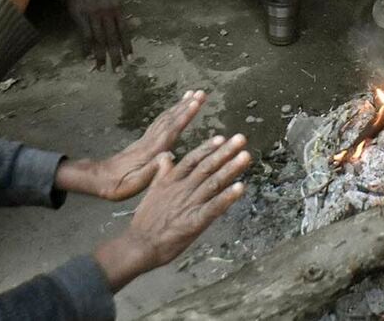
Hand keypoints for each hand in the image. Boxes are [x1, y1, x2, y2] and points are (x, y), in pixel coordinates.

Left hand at [57, 91, 206, 199]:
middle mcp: (149, 141)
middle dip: (186, 105)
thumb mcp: (134, 184)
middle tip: (201, 92)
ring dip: (179, 106)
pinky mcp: (143, 142)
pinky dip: (169, 114)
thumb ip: (151, 170)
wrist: (97, 179)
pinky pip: (159, 123)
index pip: (171, 130)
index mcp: (151, 151)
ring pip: (165, 118)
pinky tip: (174, 111)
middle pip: (170, 119)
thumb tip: (168, 154)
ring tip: (191, 95)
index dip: (185, 116)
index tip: (196, 102)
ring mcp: (146, 140)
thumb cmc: (117, 185)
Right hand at [69, 0, 129, 70]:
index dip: (127, 45)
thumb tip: (133, 25)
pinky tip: (88, 59)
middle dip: (116, 56)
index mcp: (117, 7)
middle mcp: (108, 12)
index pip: (124, 31)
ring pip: (99, 40)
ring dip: (101, 56)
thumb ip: (118, 12)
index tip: (130, 59)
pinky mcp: (80, 16)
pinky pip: (85, 36)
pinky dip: (87, 49)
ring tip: (102, 69)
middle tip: (118, 70)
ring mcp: (94, 15)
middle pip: (113, 38)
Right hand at [93, 133, 251, 290]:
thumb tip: (165, 156)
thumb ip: (162, 173)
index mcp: (171, 181)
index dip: (207, 148)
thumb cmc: (146, 221)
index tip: (222, 137)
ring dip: (230, 169)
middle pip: (206, 167)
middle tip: (241, 139)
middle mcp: (182, 189)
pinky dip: (227, 197)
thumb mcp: (151, 191)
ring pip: (213, 183)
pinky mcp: (194, 222)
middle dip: (225, 152)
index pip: (192, 160)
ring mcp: (188, 205)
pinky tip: (240, 187)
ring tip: (245, 156)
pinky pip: (214, 207)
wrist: (138, 245)